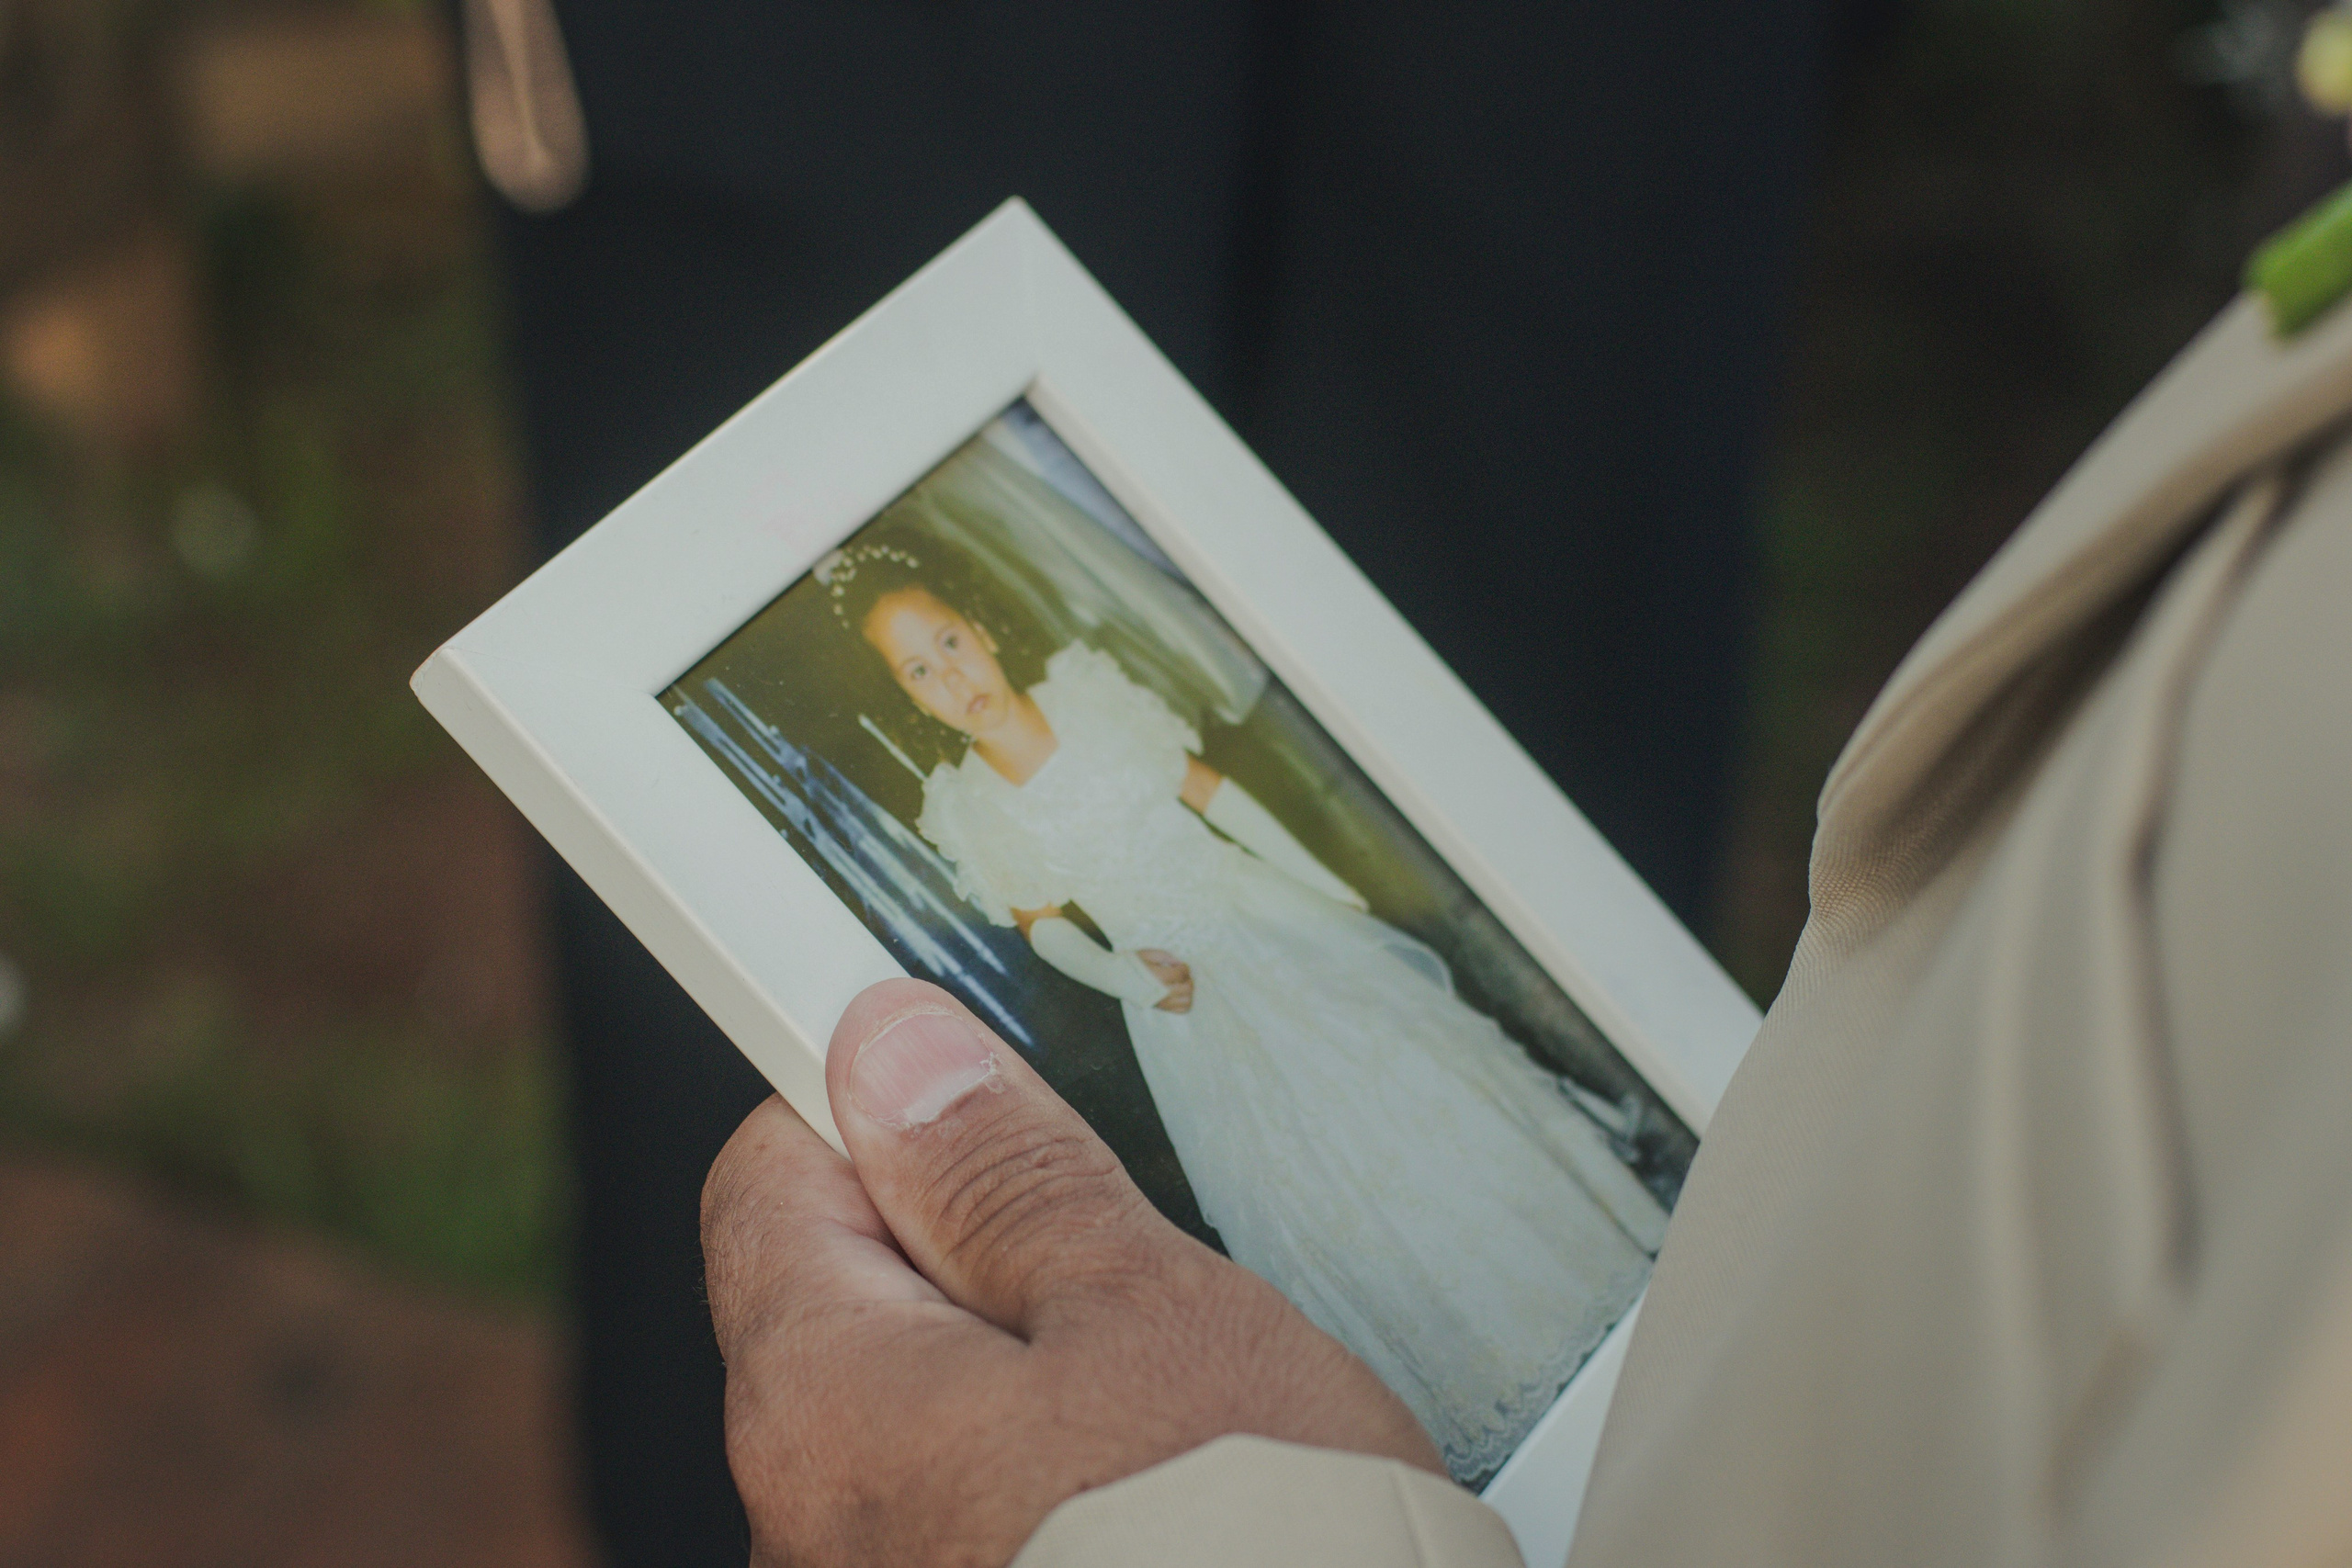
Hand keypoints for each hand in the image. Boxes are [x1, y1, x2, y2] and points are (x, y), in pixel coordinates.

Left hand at [702, 979, 1437, 1567]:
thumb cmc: (1242, 1556)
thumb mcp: (1145, 1313)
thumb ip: (1004, 1179)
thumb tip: (894, 1052)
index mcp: (825, 1400)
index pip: (771, 1177)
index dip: (879, 1112)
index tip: (974, 1091)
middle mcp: (807, 1521)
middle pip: (850, 1301)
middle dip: (974, 1254)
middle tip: (1120, 1259)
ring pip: (924, 1414)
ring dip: (1024, 1375)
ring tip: (1166, 1401)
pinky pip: (970, 1508)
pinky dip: (1046, 1475)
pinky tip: (1157, 1495)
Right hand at [1135, 948, 1193, 1011]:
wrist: (1117, 978)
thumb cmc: (1132, 964)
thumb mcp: (1149, 953)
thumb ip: (1167, 957)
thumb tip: (1180, 963)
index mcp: (1159, 977)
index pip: (1182, 974)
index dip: (1184, 967)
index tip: (1180, 965)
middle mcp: (1162, 992)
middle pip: (1187, 988)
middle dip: (1187, 979)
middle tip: (1181, 974)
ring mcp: (1161, 1002)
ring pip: (1187, 1001)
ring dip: (1187, 991)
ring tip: (1180, 984)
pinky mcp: (1160, 1008)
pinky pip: (1180, 1010)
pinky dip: (1184, 1002)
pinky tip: (1178, 994)